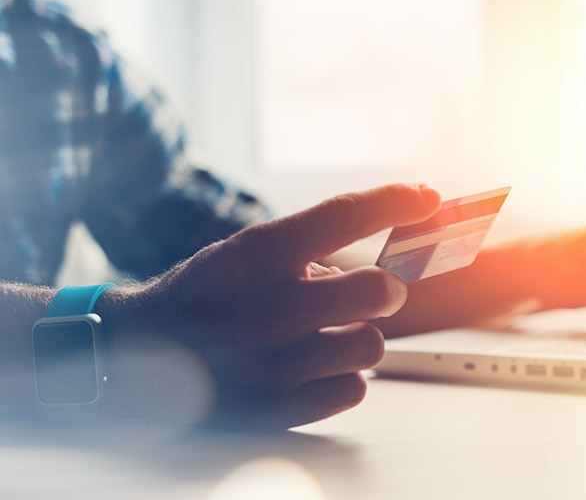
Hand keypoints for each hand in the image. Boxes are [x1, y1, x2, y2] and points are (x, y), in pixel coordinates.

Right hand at [98, 184, 440, 427]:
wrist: (136, 357)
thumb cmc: (201, 297)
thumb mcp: (241, 254)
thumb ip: (307, 251)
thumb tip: (382, 265)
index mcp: (256, 255)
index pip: (344, 215)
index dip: (395, 200)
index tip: (428, 197)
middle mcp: (268, 307)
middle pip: (380, 291)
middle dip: (383, 290)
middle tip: (370, 293)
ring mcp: (274, 363)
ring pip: (372, 346)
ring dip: (356, 337)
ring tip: (321, 336)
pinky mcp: (279, 409)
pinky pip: (354, 389)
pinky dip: (340, 377)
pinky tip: (308, 367)